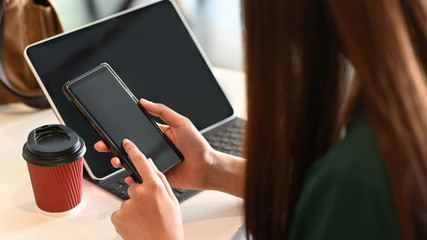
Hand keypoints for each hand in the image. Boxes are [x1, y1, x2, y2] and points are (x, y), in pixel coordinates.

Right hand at [95, 98, 215, 189]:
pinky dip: (133, 178)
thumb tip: (144, 101)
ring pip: (132, 162)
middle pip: (129, 148)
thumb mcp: (181, 122)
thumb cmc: (197, 145)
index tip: (109, 128)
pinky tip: (129, 176)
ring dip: (120, 162)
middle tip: (103, 145)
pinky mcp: (156, 177)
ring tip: (116, 160)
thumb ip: (162, 111)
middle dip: (113, 147)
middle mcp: (154, 149)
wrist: (207, 168)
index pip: (135, 131)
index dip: (121, 130)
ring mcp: (154, 163)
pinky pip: (141, 178)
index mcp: (158, 135)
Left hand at [111, 139, 182, 239]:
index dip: (133, 150)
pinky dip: (126, 217)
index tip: (126, 143)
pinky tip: (137, 224)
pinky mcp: (117, 216)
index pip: (141, 162)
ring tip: (145, 219)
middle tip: (150, 209)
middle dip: (140, 194)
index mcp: (154, 187)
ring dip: (134, 208)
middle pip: (134, 186)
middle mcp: (139, 193)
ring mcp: (127, 205)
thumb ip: (161, 179)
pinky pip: (120, 212)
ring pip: (128, 200)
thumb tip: (151, 165)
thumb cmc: (169, 226)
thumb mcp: (172, 200)